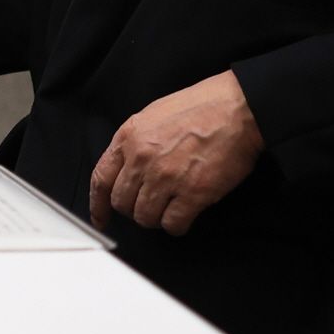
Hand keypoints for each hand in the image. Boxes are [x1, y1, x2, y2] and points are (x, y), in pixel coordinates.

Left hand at [88, 71, 262, 235]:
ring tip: (170, 207)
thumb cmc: (199, 109)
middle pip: (122, 203)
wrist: (236, 109)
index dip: (97, 204)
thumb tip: (126, 168)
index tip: (100, 218)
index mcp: (129, 137)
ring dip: (156, 218)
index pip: (101, 179)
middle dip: (134, 209)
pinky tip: (185, 215)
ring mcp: (166, 177)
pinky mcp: (193, 192)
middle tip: (151, 205)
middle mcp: (142, 158)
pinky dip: (177, 225)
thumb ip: (134, 143)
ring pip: (145, 217)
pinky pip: (173, 224)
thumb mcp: (152, 116)